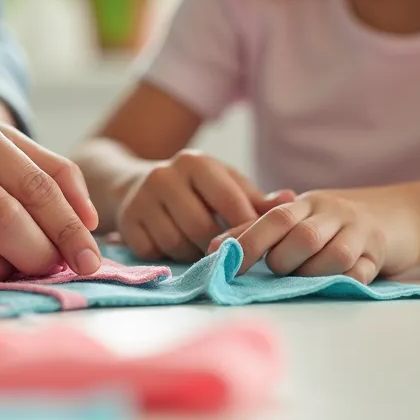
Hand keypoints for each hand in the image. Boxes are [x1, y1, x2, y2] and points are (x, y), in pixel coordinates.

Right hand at [116, 150, 294, 262]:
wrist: (133, 183)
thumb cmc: (193, 188)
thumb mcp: (224, 183)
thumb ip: (256, 197)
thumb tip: (292, 201)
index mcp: (195, 162)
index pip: (229, 200)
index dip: (246, 227)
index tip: (260, 244)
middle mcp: (164, 176)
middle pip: (202, 227)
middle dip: (220, 246)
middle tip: (232, 255)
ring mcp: (141, 200)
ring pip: (179, 243)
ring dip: (196, 254)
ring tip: (204, 250)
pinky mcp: (127, 224)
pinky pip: (157, 252)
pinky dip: (171, 257)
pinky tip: (179, 249)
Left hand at [211, 188, 419, 282]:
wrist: (405, 212)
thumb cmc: (339, 221)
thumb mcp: (301, 217)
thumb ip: (259, 230)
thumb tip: (214, 247)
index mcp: (306, 203)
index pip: (273, 219)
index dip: (246, 241)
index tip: (220, 261)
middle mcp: (332, 212)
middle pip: (302, 237)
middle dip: (283, 262)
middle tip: (279, 273)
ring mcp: (359, 231)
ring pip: (333, 256)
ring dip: (313, 274)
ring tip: (304, 279)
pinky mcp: (381, 251)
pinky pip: (361, 272)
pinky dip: (345, 282)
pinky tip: (335, 284)